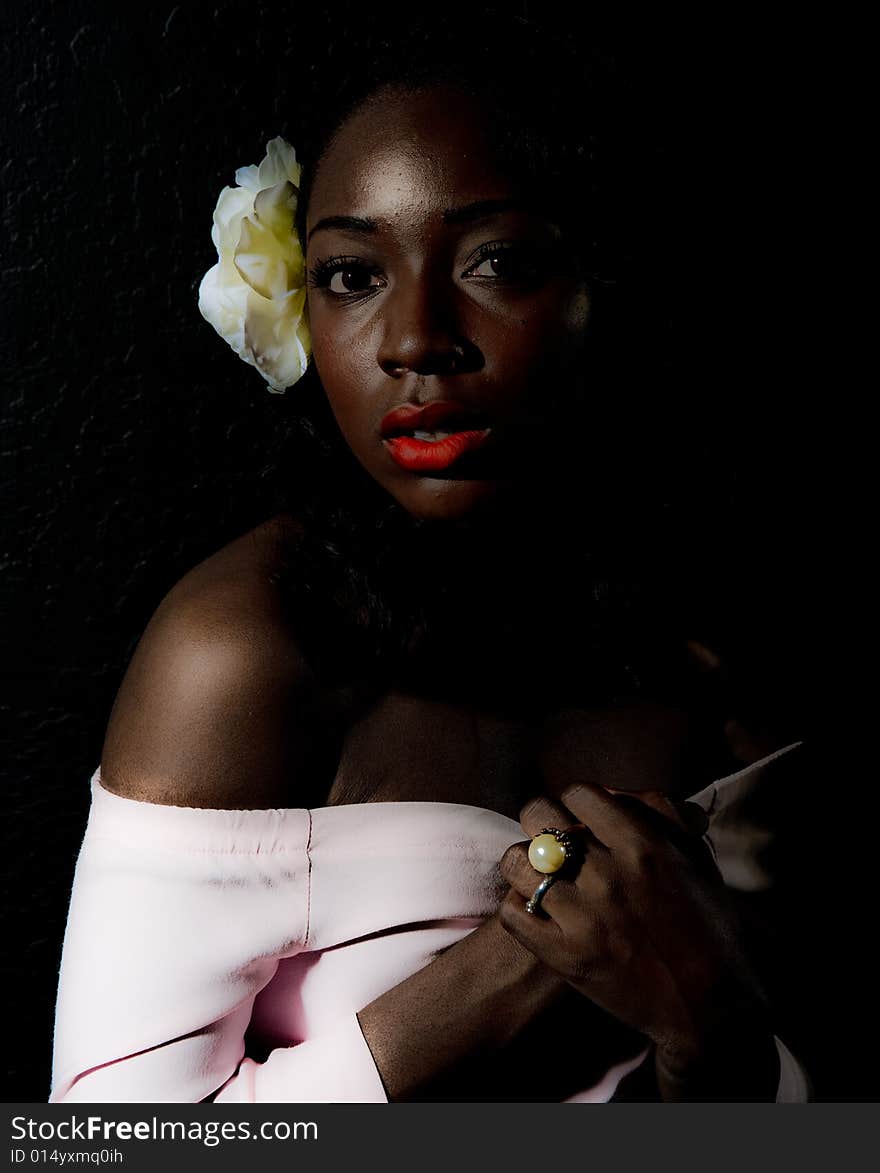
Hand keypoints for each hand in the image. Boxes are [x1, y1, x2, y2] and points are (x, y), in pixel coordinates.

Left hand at [498, 783, 777, 1098]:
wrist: (708, 1004)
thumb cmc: (705, 924)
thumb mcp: (693, 857)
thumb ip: (657, 813)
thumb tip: (613, 792)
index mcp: (644, 845)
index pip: (579, 794)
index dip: (575, 803)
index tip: (579, 819)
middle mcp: (609, 875)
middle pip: (538, 815)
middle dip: (539, 822)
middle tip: (549, 841)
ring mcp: (584, 916)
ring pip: (516, 861)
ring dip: (523, 864)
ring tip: (537, 875)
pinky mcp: (565, 956)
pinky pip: (512, 912)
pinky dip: (517, 907)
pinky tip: (536, 910)